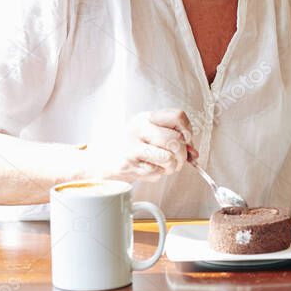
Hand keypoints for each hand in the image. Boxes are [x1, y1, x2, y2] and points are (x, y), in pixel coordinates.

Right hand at [83, 109, 197, 182]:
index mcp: (145, 118)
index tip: (186, 138)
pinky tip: (148, 169)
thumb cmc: (127, 145)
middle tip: (179, 159)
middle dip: (183, 155)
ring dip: (172, 167)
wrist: (96, 160)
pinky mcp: (127, 166)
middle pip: (175, 141)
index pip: (177, 116)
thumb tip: (194, 152)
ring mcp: (132, 148)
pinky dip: (157, 174)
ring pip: (168, 159)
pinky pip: (156, 173)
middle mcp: (138, 130)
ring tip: (164, 166)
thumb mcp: (147, 133)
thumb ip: (172, 138)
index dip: (187, 130)